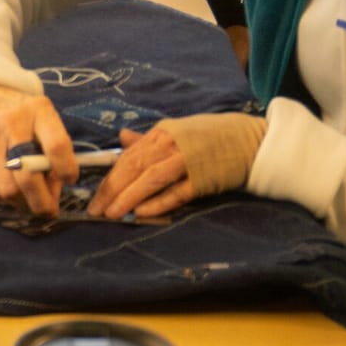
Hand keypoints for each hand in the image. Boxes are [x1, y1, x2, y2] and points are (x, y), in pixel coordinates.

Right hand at [0, 84, 77, 215]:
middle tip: (48, 209)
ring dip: (21, 203)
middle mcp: (11, 124)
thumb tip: (54, 188)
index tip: (69, 179)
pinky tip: (7, 189)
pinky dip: (1, 198)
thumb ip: (51, 146)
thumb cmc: (15, 110)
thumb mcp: (39, 115)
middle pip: (29, 177)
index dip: (66, 170)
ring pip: (7, 191)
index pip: (57, 146)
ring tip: (27, 198)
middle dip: (42, 203)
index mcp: (37, 110)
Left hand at [87, 113, 266, 219]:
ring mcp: (187, 162)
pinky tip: (141, 212)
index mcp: (161, 133)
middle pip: (134, 167)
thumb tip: (121, 138)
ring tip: (111, 214)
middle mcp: (170, 145)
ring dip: (128, 197)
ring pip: (150, 179)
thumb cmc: (211, 136)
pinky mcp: (203, 179)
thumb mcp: (177, 131)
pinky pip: (176, 192)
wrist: (250, 140)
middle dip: (112, 190)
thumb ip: (148, 140)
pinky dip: (158, 202)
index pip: (128, 157)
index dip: (109, 178)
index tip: (95, 196)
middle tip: (96, 210)